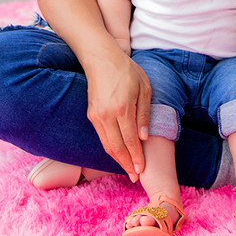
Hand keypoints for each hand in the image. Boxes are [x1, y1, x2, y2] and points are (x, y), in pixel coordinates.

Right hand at [84, 50, 150, 181]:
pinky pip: (102, 137)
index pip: (130, 140)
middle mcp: (107, 115)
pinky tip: (119, 153)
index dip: (136, 157)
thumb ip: (144, 113)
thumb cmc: (126, 71)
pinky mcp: (91, 115)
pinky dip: (110, 148)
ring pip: (106, 145)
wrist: (100, 58)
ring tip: (129, 169)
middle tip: (135, 177)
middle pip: (116, 148)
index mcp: (123, 108)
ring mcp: (96, 116)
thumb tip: (143, 137)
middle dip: (127, 164)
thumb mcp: (144, 87)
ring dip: (118, 159)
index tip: (142, 170)